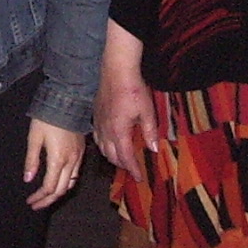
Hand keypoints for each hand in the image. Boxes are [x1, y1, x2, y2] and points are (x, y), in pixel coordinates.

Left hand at [24, 119, 85, 209]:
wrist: (66, 101)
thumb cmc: (47, 118)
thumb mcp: (34, 138)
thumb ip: (32, 160)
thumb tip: (28, 180)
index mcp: (58, 159)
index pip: (50, 187)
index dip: (39, 197)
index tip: (30, 201)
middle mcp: (71, 161)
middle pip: (61, 190)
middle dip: (48, 200)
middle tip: (36, 205)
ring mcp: (78, 157)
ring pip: (70, 184)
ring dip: (58, 193)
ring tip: (46, 197)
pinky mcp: (81, 152)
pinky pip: (75, 175)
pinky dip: (66, 184)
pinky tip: (58, 183)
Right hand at [94, 24, 157, 184]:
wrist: (116, 69)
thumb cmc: (133, 89)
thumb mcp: (147, 111)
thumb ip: (149, 132)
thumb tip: (153, 150)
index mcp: (119, 132)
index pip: (125, 157)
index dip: (133, 170)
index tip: (139, 178)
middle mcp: (106, 131)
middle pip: (112, 156)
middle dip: (123, 165)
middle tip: (133, 169)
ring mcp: (98, 123)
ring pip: (102, 148)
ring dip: (112, 156)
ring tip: (122, 159)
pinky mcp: (95, 115)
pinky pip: (97, 137)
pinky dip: (103, 145)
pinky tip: (108, 143)